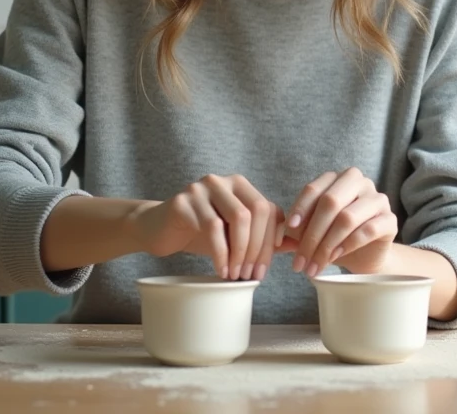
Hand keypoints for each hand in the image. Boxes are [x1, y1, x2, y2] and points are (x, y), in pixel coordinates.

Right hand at [134, 174, 282, 280]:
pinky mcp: (185, 200)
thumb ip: (264, 237)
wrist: (159, 229)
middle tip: (250, 275)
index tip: (263, 270)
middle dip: (257, 248)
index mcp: (241, 185)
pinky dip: (221, 253)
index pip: (269, 210)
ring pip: (238, 218)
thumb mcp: (234, 235)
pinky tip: (221, 269)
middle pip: (256, 212)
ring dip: (241, 252)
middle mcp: (224, 181)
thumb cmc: (200, 233)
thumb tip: (297, 246)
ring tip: (236, 274)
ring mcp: (203, 188)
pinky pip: (212, 227)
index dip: (270, 243)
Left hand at [281, 168, 397, 277]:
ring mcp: (377, 199)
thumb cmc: (335, 238)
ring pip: (347, 217)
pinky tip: (335, 258)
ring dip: (327, 245)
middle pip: (330, 202)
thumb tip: (276, 239)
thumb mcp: (312, 232)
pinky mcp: (390, 219)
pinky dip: (347, 245)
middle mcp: (359, 182)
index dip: (299, 209)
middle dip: (312, 234)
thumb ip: (295, 232)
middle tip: (299, 261)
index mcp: (337, 178)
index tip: (289, 232)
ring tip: (314, 266)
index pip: (313, 189)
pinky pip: (368, 229)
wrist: (366, 256)